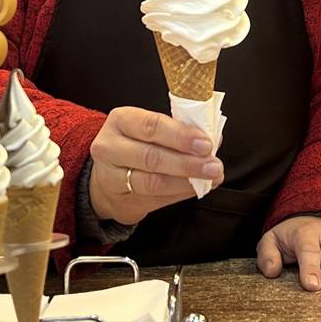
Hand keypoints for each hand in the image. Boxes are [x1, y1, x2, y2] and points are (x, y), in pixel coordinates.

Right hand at [88, 106, 222, 224]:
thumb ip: (179, 129)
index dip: (181, 136)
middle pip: (151, 157)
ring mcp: (111, 177)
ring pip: (153, 182)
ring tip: (210, 177)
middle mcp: (110, 148)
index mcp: (121, 120)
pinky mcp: (120, 201)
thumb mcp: (150, 128)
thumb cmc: (136, 144)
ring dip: (187, 181)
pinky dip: (180, 194)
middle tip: (213, 165)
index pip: (152, 126)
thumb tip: (213, 135)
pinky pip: (155, 200)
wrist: (107, 175)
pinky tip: (196, 188)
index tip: (205, 143)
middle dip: (187, 162)